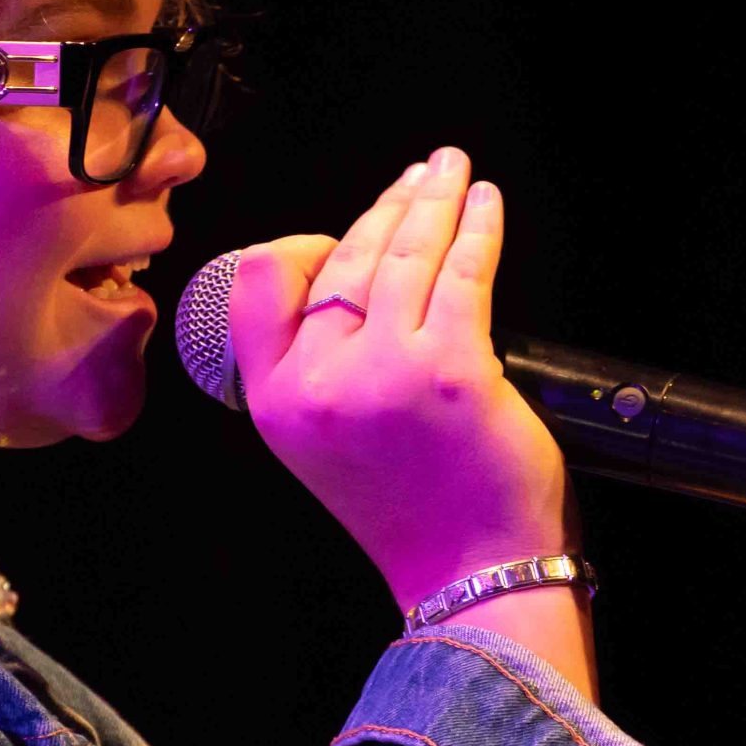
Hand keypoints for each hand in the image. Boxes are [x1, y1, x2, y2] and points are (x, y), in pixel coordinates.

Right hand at [226, 146, 579, 613]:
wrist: (473, 574)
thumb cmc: (415, 507)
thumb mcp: (324, 440)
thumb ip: (322, 364)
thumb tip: (364, 270)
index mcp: (276, 400)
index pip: (260, 284)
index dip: (305, 245)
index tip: (349, 233)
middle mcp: (320, 383)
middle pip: (345, 259)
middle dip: (390, 206)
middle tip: (421, 176)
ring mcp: (387, 372)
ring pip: (405, 253)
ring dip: (435, 199)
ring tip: (452, 172)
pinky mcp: (454, 370)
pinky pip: (464, 272)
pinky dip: (478, 229)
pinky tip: (486, 207)